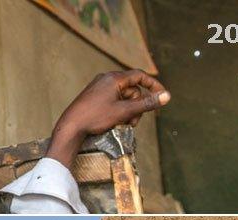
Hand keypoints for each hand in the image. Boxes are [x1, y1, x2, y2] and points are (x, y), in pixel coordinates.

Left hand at [48, 69, 170, 167]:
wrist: (70, 126)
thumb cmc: (95, 117)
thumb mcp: (125, 111)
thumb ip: (147, 103)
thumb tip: (167, 96)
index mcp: (114, 78)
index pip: (140, 76)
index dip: (153, 85)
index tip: (162, 96)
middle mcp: (106, 79)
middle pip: (132, 89)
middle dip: (137, 106)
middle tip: (133, 122)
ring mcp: (98, 87)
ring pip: (122, 97)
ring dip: (128, 111)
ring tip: (123, 124)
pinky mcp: (93, 96)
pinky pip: (112, 100)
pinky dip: (118, 110)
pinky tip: (114, 122)